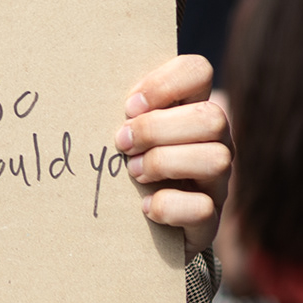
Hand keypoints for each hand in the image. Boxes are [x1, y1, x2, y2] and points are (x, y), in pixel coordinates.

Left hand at [118, 56, 230, 256]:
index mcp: (190, 109)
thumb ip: (121, 113)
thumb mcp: (125, 135)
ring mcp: (216, 183)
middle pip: (212, 118)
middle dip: (156, 129)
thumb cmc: (124, 169)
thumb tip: (86, 93)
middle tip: (121, 143)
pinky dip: (167, 206)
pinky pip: (203, 208)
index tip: (130, 106)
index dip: (165, 83)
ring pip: (216, 159)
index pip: (197, 71)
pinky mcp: (209, 221)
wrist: (136, 231)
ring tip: (133, 172)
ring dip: (163, 163)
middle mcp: (215, 142)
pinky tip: (145, 206)